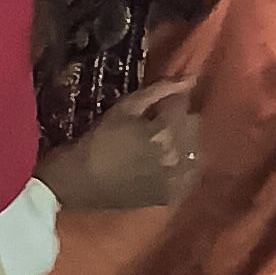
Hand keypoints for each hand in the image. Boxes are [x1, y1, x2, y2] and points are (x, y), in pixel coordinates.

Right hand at [42, 79, 201, 211]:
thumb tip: (189, 78)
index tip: (158, 104)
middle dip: (180, 118)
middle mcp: (177, 155)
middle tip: (160, 122)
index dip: (171, 99)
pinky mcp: (171, 196)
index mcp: (165, 130)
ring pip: (197, 150)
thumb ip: (159, 90)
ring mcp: (176, 178)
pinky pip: (192, 175)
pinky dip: (185, 166)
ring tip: (165, 143)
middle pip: (195, 125)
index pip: (184, 102)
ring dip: (186, 142)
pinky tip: (169, 164)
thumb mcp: (124, 108)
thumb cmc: (98, 141)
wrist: (78, 183)